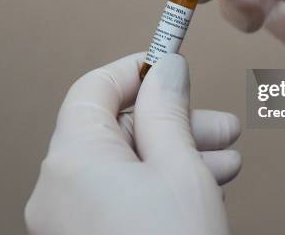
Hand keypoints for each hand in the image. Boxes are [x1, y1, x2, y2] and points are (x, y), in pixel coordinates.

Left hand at [25, 53, 240, 234]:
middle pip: (115, 131)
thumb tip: (167, 67)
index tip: (170, 64)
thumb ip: (169, 109)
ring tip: (226, 159)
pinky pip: (118, 199)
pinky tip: (204, 187)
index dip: (135, 71)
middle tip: (217, 122)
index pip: (93, 89)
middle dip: (172, 122)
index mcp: (72, 159)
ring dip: (175, 157)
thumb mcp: (180, 169)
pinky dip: (157, 187)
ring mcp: (67, 221)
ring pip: (123, 167)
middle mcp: (58, 189)